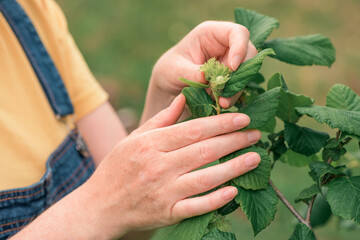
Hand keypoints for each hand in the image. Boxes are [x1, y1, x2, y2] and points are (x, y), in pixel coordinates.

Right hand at [83, 94, 260, 238]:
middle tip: (255, 133)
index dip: (221, 123)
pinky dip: (216, 199)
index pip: (193, 129)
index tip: (243, 117)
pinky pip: (196, 206)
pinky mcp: (166, 213)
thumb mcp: (134, 138)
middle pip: (204, 150)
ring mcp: (163, 191)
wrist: (100, 205)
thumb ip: (161, 119)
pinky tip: (234, 190)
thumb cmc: (118, 167)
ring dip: (234, 167)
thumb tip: (184, 98)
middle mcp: (158, 166)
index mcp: (150, 144)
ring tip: (255, 157)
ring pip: (206, 177)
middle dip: (234, 140)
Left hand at [150, 21, 256, 107]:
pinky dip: (232, 96)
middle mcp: (225, 46)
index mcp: (211, 33)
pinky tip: (220, 103)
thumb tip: (207, 77)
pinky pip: (239, 87)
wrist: (169, 88)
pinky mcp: (231, 80)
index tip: (233, 67)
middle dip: (239, 74)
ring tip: (220, 102)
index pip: (237, 33)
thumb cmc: (169, 71)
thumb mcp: (174, 70)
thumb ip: (191, 72)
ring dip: (235, 89)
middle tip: (224, 91)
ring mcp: (230, 63)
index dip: (240, 48)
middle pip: (248, 54)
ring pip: (245, 74)